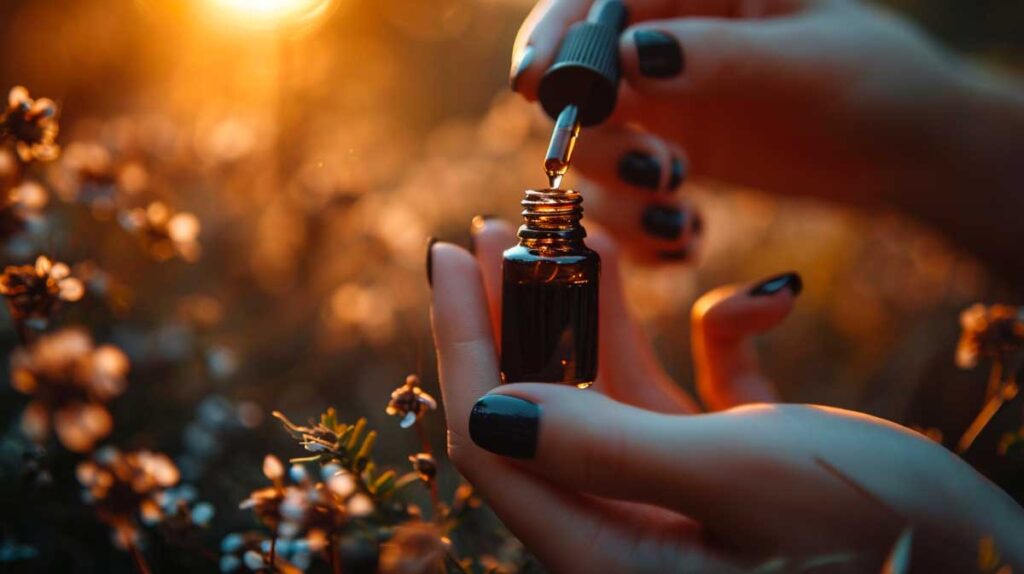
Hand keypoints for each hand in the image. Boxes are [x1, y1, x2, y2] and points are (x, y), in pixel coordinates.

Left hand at [428, 219, 1023, 571]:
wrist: (1001, 570)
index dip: (461, 343)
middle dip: (515, 316)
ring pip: (608, 392)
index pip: (497, 442)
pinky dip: (708, 339)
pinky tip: (752, 298)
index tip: (445, 254)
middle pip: (542, 409)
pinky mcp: (739, 467)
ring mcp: (684, 495)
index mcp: (614, 554)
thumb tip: (487, 410)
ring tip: (576, 235)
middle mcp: (635, 529)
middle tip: (494, 230)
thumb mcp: (741, 479)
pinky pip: (694, 392)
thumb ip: (604, 448)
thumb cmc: (886, 540)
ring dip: (593, 313)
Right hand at [511, 0, 977, 204]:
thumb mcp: (799, 64)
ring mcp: (659, 100)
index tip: (536, 84)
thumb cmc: (871, 84)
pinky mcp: (664, 152)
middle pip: (576, 79)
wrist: (902, 151)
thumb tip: (625, 56)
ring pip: (589, 144)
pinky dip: (636, 227)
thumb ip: (712, 56)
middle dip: (595, 134)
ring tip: (678, 216)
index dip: (558, 36)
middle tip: (656, 171)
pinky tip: (685, 239)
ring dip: (616, 191)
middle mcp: (663, 39)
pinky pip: (618, 194)